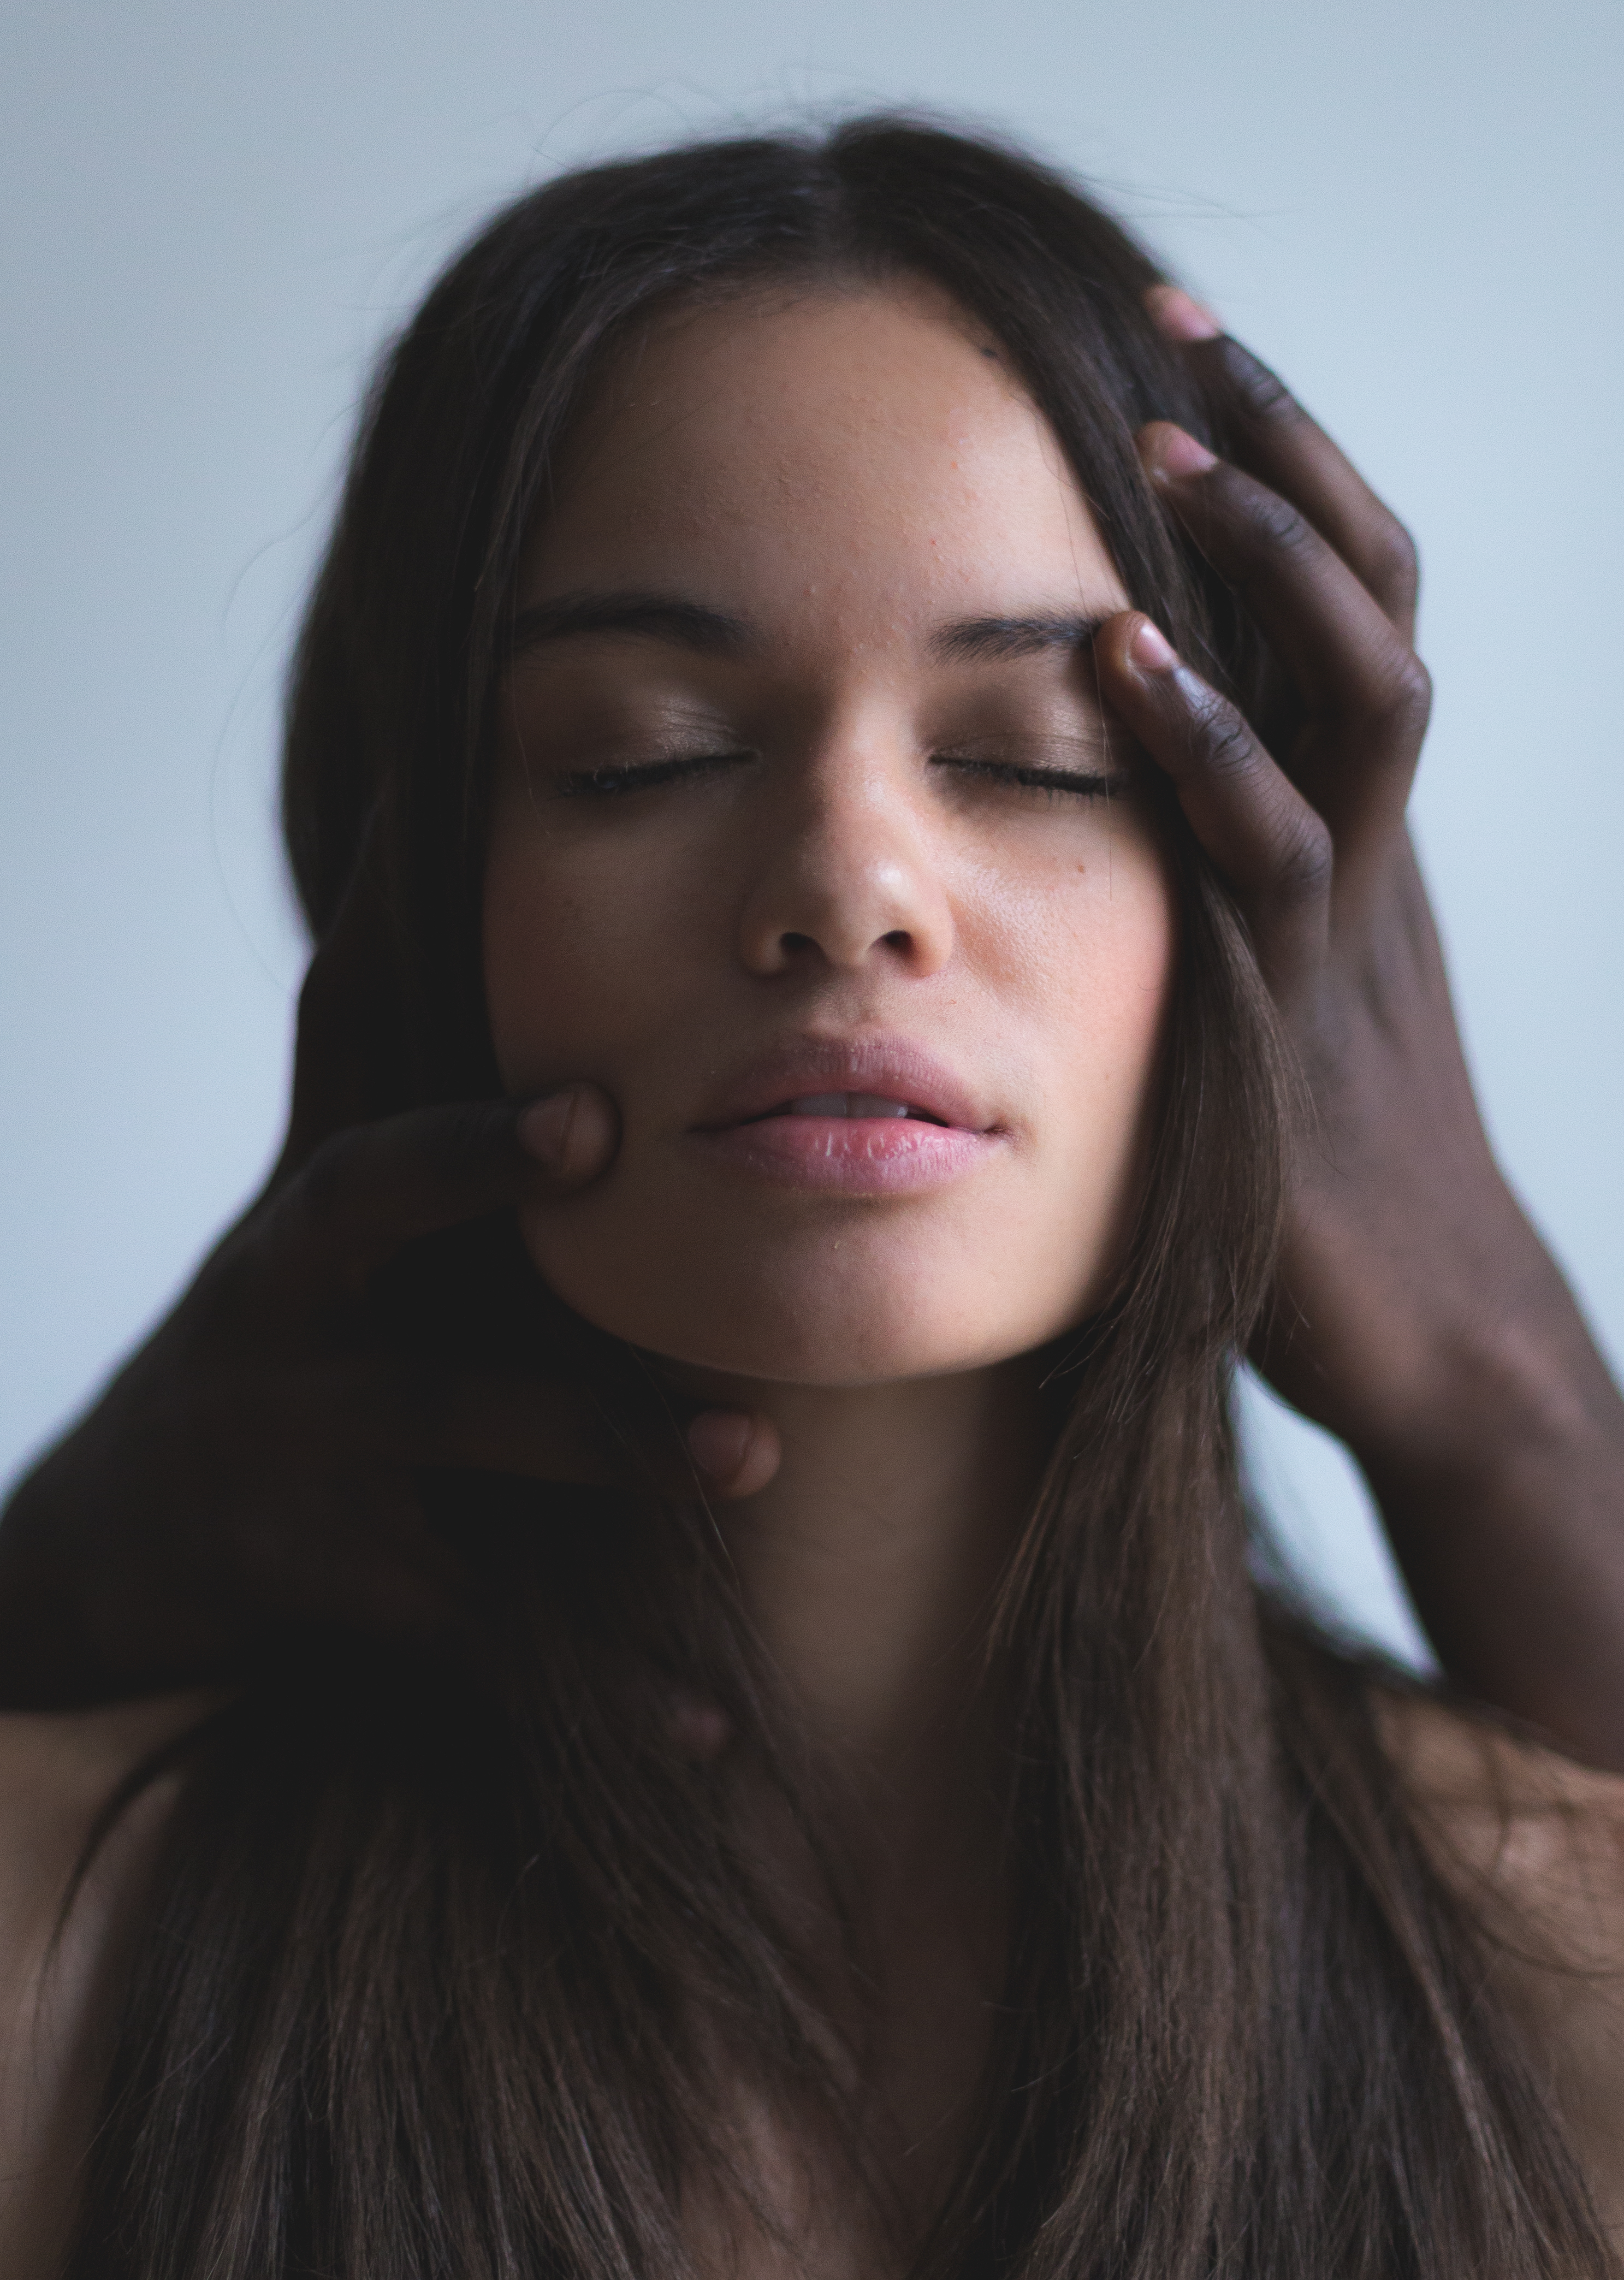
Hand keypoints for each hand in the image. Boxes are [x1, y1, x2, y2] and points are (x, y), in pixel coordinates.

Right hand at [0, 865, 777, 1706]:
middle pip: (379, 1231)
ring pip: (465, 1441)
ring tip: (748, 1456)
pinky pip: (490, 1644)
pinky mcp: (338, 1597)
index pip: (368, 1126)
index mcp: (309, 1228)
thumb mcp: (302, 1204)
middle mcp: (295, 1324)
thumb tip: (405, 824)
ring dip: (610, 1446)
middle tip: (601, 1137)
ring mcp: (304, 1465)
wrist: (108, 1552)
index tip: (570, 1069)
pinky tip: (710, 1734)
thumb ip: (365, 1050)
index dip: (458, 1100)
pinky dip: (605, 1691)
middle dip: (480, 1182)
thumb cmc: (271, 1341)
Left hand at [1092, 295, 1623, 1764]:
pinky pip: (1267, 857)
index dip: (1284, 473)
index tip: (1184, 352)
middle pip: (1368, 602)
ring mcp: (1346, 923)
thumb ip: (1220, 881)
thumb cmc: (1320, 1160)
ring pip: (1353, 699)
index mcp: (1358, 828)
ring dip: (1268, 573)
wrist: (1425, 1326)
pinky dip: (1205, 752)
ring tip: (1169, 456)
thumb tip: (1105, 793)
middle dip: (1287, 462)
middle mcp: (1370, 848)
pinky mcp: (1293, 1016)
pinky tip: (1121, 670)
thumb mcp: (1275, 984)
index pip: (1345, 605)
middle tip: (1182, 330)